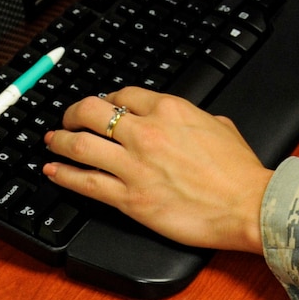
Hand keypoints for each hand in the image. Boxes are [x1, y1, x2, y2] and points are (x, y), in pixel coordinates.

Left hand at [44, 89, 271, 253]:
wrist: (246, 204)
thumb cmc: (238, 172)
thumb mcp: (220, 126)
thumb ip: (194, 118)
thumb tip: (185, 121)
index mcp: (169, 110)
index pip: (122, 95)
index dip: (106, 100)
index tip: (101, 106)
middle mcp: (146, 132)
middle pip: (92, 112)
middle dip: (73, 113)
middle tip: (67, 118)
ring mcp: (134, 165)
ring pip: (81, 145)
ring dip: (60, 141)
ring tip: (52, 141)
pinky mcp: (129, 198)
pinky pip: (85, 182)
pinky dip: (63, 174)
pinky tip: (53, 170)